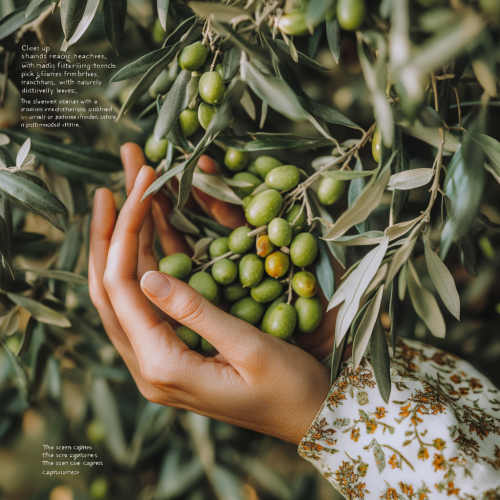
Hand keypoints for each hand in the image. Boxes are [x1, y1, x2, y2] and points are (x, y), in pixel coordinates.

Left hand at [89, 144, 330, 444]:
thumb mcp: (250, 348)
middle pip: (110, 291)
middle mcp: (150, 366)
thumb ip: (196, 313)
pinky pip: (148, 303)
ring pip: (125, 296)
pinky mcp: (174, 351)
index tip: (133, 188)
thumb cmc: (290, 387)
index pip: (123, 289)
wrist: (310, 417)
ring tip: (124, 200)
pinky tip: (150, 234)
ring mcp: (159, 360)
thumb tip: (145, 274)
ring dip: (123, 246)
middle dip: (109, 235)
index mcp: (163, 366)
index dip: (124, 233)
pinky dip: (147, 264)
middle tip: (110, 188)